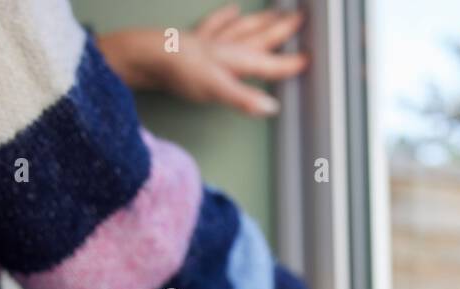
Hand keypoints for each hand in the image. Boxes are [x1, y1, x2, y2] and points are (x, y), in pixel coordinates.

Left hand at [96, 5, 307, 117]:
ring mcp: (211, 41)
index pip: (269, 64)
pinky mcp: (194, 39)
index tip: (309, 59)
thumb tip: (270, 107)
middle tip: (300, 18)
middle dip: (281, 29)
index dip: (289, 64)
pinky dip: (225, 16)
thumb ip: (244, 99)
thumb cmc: (182, 72)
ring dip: (261, 20)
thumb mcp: (217, 91)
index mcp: (237, 60)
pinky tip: (233, 9)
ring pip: (243, 27)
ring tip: (277, 12)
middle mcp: (228, 47)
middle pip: (260, 37)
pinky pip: (215, 24)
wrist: (149, 55)